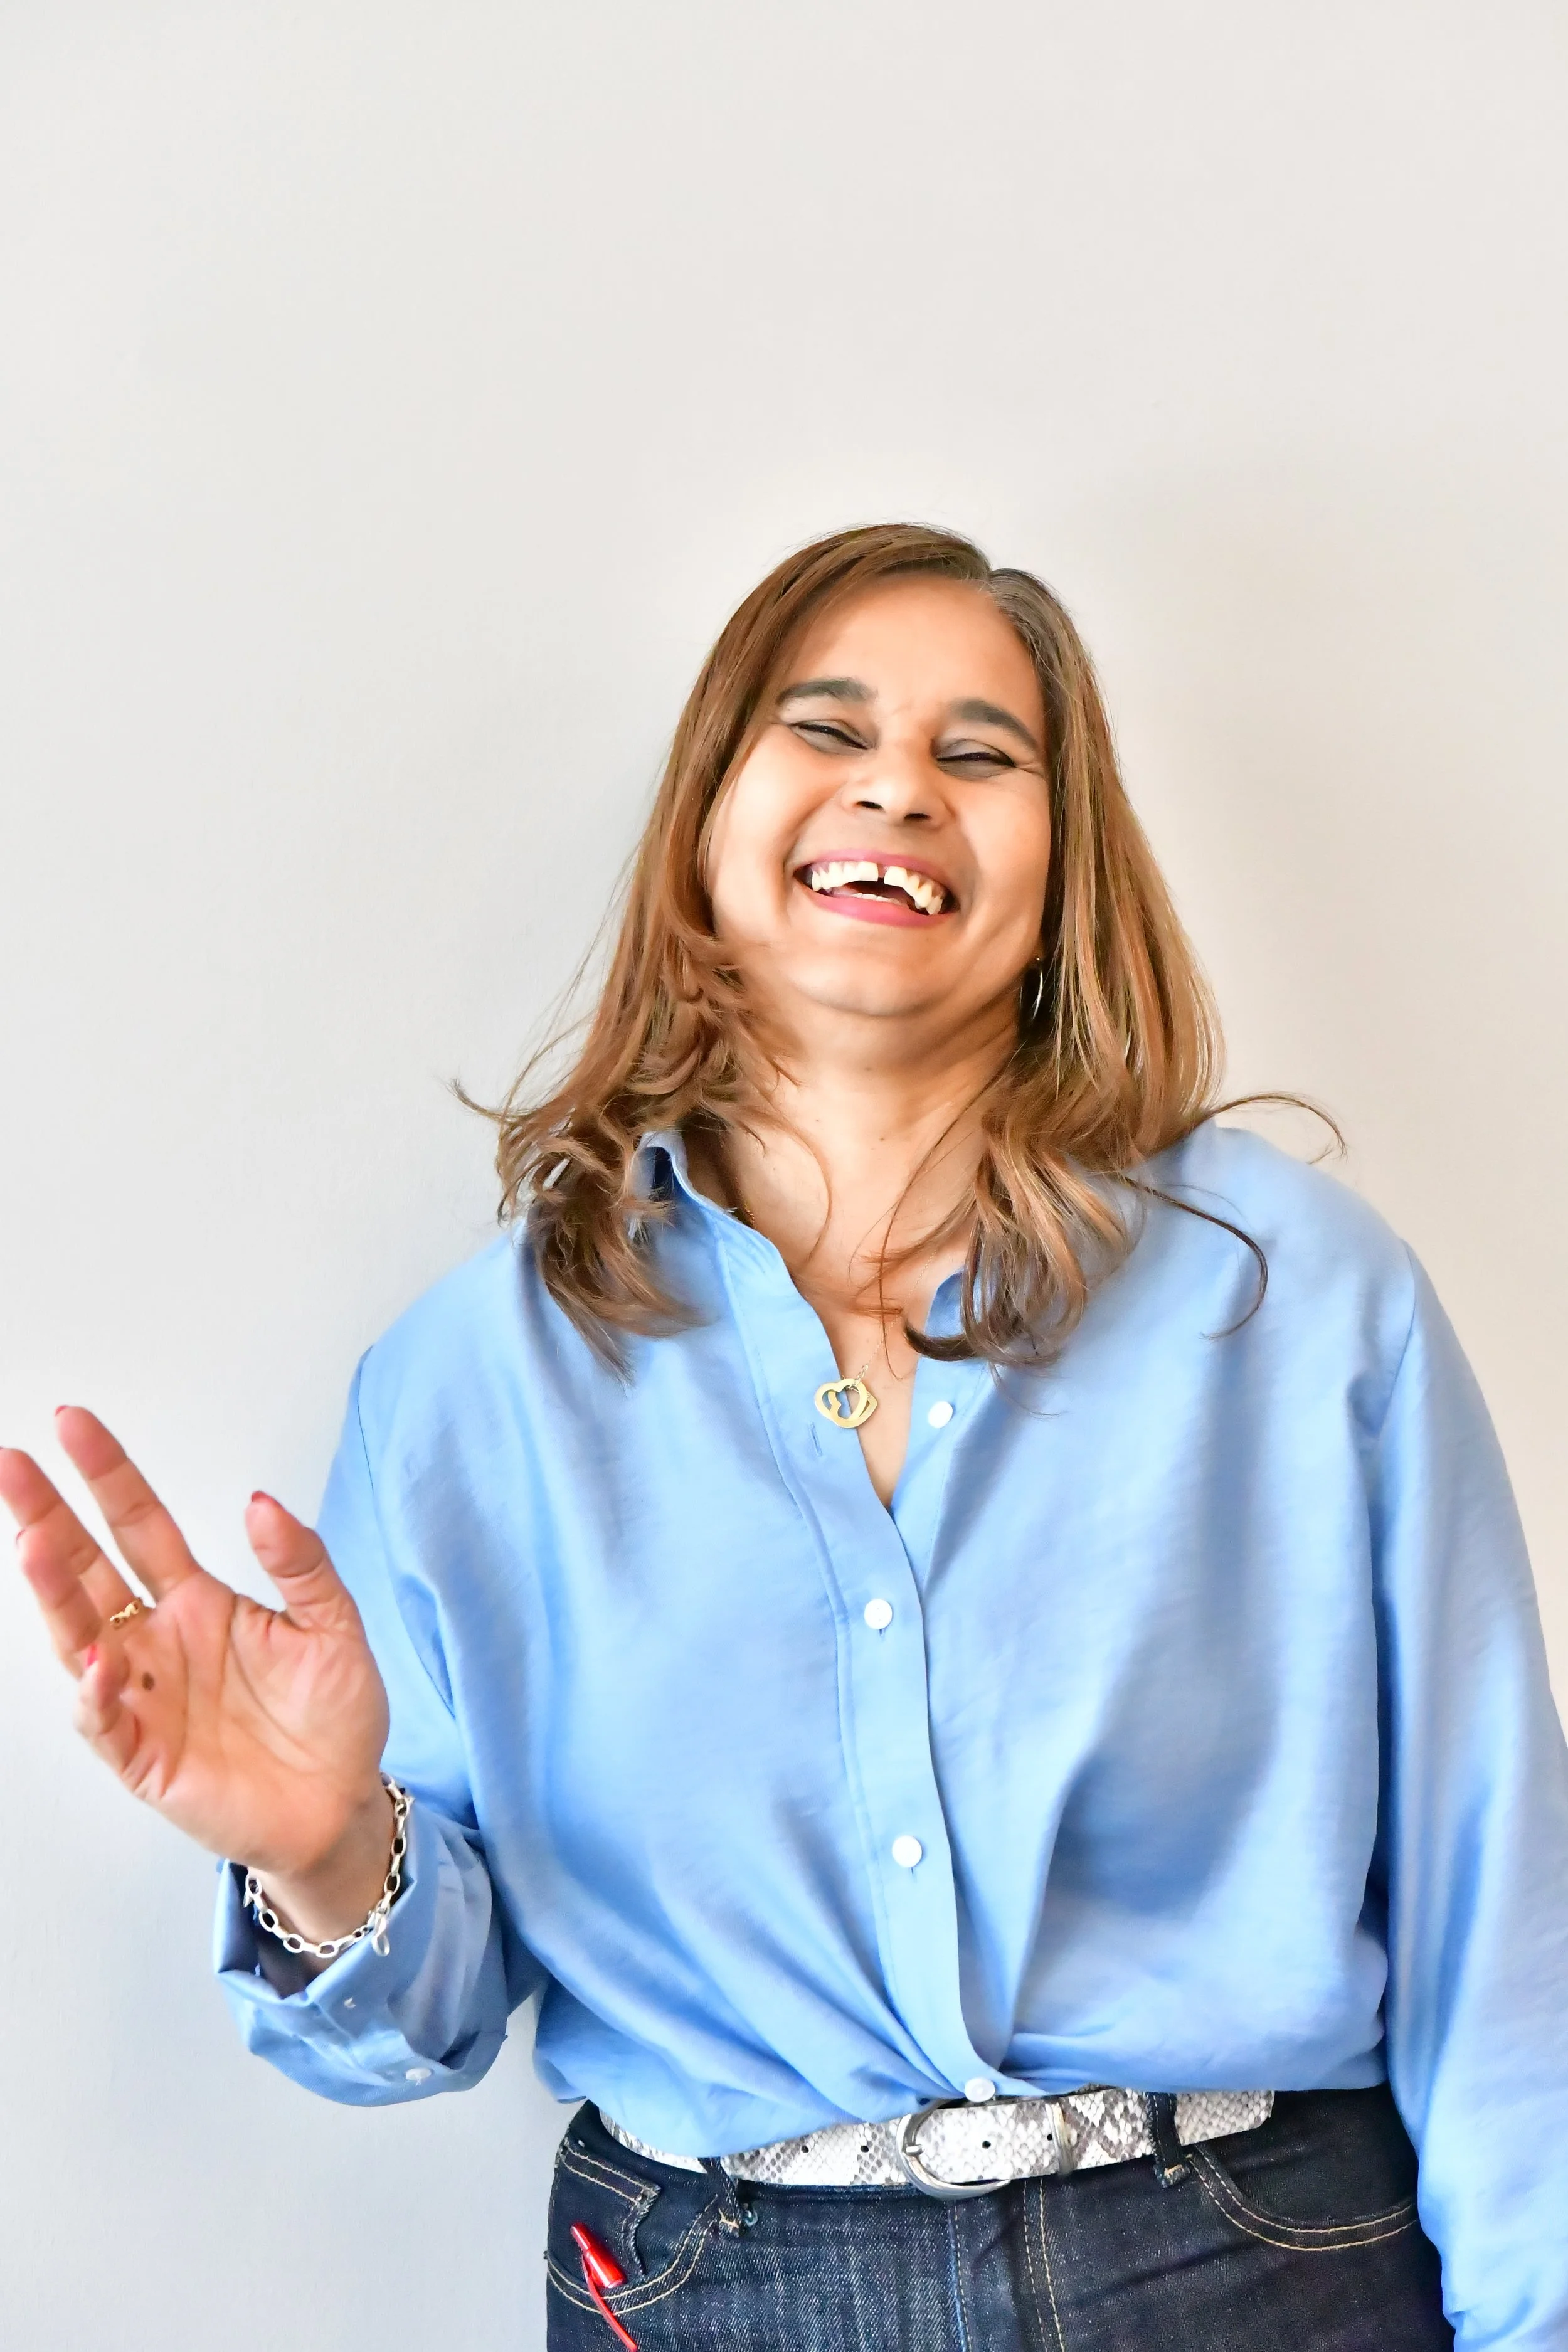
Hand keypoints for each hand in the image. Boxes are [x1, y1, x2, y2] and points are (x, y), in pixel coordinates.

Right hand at [0, 1407, 393, 1934]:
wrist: (341, 1804)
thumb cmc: (334, 1716)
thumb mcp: (335, 1626)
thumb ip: (301, 1565)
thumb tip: (260, 1502)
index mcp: (198, 1601)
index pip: (139, 1524)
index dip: (107, 1475)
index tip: (72, 1424)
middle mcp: (158, 1641)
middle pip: (89, 1568)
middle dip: (47, 1517)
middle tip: (12, 1466)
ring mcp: (144, 1696)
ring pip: (79, 1635)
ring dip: (55, 1592)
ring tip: (33, 1543)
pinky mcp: (143, 1755)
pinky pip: (103, 1719)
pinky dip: (94, 1690)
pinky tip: (95, 1659)